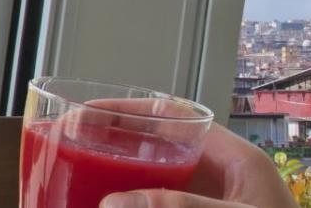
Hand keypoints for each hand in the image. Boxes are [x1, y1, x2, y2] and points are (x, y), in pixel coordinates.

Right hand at [84, 100, 295, 207]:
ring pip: (153, 185)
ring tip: (79, 183)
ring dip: (119, 183)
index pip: (177, 117)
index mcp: (236, 161)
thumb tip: (118, 202)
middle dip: (115, 147)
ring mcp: (209, 205)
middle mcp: (220, 180)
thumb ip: (183, 207)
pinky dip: (135, 204)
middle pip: (158, 150)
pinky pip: (160, 206)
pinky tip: (105, 207)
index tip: (90, 114)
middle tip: (73, 146)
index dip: (131, 111)